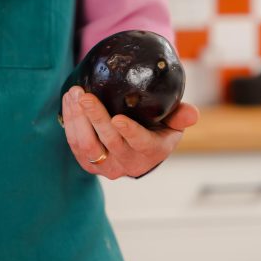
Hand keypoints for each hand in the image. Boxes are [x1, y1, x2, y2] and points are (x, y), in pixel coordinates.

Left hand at [62, 86, 199, 178]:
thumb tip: (192, 114)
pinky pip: (75, 144)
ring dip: (78, 119)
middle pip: (108, 142)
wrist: (136, 150)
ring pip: (87, 145)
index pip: (140, 143)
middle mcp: (127, 164)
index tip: (118, 119)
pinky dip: (70, 122)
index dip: (129, 132)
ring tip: (74, 94)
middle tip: (85, 96)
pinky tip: (69, 101)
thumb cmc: (157, 129)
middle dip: (95, 118)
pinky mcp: (88, 163)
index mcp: (151, 152)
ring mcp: (106, 166)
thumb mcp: (172, 123)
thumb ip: (181, 116)